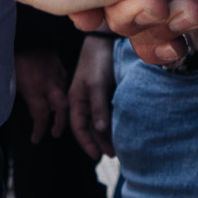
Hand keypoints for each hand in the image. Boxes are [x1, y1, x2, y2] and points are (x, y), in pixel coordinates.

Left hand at [14, 48, 69, 143]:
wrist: (24, 32)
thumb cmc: (12, 56)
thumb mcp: (9, 78)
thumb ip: (18, 94)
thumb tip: (22, 106)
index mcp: (34, 89)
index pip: (41, 116)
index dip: (40, 130)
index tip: (36, 139)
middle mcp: (48, 84)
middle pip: (61, 110)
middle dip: (60, 124)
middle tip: (55, 133)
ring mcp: (56, 73)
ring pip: (64, 95)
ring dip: (62, 107)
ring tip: (57, 115)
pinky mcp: (59, 64)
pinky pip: (64, 80)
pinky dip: (62, 89)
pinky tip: (57, 92)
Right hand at [69, 32, 115, 156]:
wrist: (106, 40)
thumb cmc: (98, 61)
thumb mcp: (96, 85)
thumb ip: (98, 107)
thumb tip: (101, 130)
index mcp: (75, 100)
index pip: (79, 128)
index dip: (87, 143)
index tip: (97, 157)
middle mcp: (84, 101)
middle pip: (90, 127)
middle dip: (100, 142)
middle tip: (114, 155)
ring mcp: (95, 97)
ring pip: (100, 121)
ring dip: (107, 134)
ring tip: (119, 146)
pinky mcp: (106, 92)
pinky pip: (108, 112)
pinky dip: (113, 122)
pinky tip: (121, 129)